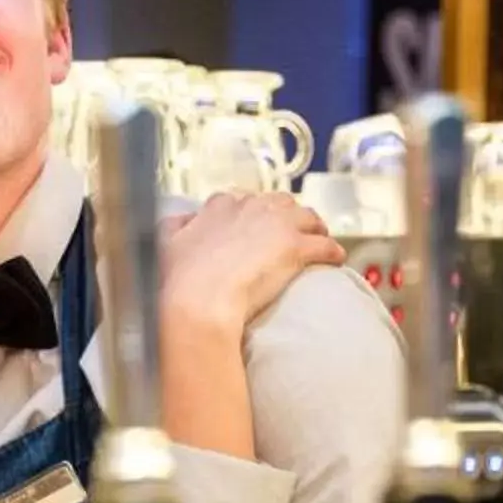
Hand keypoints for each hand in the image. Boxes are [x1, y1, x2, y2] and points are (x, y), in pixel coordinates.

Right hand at [158, 190, 343, 339]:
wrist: (199, 302)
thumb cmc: (179, 279)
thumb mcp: (166, 243)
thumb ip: (175, 226)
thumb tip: (183, 220)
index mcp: (221, 206)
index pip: (243, 201)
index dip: (251, 215)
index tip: (254, 229)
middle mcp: (251, 207)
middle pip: (280, 203)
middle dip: (287, 217)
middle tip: (290, 235)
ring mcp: (277, 225)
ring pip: (308, 217)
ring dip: (314, 229)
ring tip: (317, 242)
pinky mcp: (297, 247)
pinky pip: (325, 245)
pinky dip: (332, 252)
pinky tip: (335, 262)